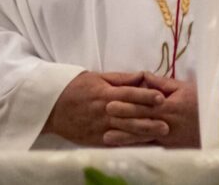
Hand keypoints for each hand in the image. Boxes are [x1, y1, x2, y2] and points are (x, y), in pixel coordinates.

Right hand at [43, 71, 166, 146]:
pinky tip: (143, 143)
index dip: (146, 96)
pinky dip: (129, 143)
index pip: (129, 94)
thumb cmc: (76, 88)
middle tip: (168, 121)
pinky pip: (115, 142)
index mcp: (105, 93)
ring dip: (144, 132)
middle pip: (130, 115)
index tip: (161, 97)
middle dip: (150, 118)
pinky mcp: (95, 139)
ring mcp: (100, 127)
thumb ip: (121, 78)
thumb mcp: (97, 77)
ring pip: (125, 130)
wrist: (51, 107)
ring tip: (160, 133)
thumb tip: (142, 75)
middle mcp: (104, 111)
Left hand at [103, 73, 200, 147]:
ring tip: (107, 137)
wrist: (215, 123)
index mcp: (168, 105)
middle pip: (140, 119)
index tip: (111, 100)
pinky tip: (124, 148)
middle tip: (105, 113)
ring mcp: (166, 136)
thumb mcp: (183, 87)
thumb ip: (161, 83)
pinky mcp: (167, 146)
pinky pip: (149, 146)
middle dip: (122, 117)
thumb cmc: (199, 102)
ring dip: (124, 137)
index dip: (127, 103)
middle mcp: (165, 121)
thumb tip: (143, 76)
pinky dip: (136, 148)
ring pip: (142, 136)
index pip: (144, 104)